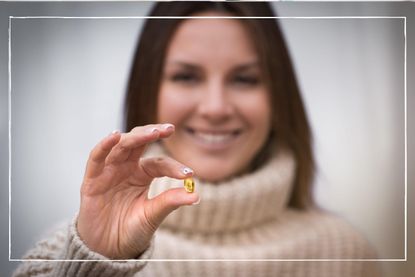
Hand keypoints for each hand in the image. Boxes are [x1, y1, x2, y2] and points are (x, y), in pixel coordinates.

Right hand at [77, 124, 198, 258]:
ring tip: (152, 132)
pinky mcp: (92, 180)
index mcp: (143, 174)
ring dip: (136, 136)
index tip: (190, 174)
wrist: (106, 250)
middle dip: (153, 133)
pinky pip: (96, 158)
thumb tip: (196, 195)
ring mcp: (109, 172)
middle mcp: (126, 168)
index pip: (160, 164)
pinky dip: (104, 146)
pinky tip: (115, 136)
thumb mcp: (152, 215)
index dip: (174, 167)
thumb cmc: (130, 231)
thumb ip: (170, 202)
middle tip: (169, 128)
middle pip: (139, 142)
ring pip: (121, 146)